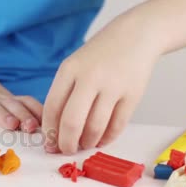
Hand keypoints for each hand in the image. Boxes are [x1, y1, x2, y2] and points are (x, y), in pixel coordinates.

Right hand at [0, 56, 41, 131]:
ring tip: (12, 124)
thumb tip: (38, 132)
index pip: (26, 103)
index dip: (37, 114)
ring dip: (3, 116)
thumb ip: (14, 112)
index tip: (48, 127)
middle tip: (33, 128)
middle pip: (13, 106)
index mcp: (6, 99)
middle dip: (24, 117)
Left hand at [42, 14, 161, 153]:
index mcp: (69, 70)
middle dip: (66, 143)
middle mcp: (90, 78)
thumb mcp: (75, 65)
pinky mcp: (133, 95)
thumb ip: (64, 93)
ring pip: (95, 128)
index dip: (49, 131)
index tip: (49, 143)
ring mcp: (113, 86)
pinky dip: (107, 138)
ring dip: (87, 142)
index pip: (52, 108)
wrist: (136, 35)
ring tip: (84, 144)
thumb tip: (54, 130)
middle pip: (72, 122)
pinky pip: (117, 126)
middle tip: (66, 150)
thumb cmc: (99, 55)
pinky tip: (101, 139)